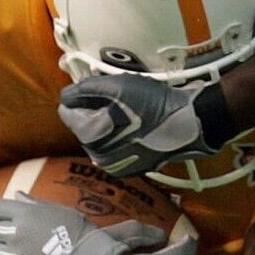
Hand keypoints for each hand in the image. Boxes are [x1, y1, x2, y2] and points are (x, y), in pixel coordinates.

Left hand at [58, 75, 221, 177]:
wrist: (189, 124)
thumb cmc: (153, 104)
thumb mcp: (117, 86)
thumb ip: (84, 89)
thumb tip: (65, 97)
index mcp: (90, 136)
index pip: (67, 112)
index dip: (82, 96)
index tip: (103, 90)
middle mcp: (97, 156)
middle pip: (83, 124)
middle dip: (95, 110)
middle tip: (121, 100)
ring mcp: (114, 165)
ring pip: (98, 135)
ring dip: (108, 122)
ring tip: (132, 112)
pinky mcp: (130, 168)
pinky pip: (114, 146)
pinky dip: (120, 135)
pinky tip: (138, 126)